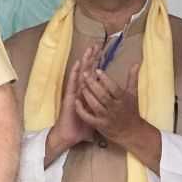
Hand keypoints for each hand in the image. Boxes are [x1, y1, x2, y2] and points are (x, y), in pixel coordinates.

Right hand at [46, 43, 99, 157]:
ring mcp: (75, 93)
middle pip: (87, 71)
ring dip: (84, 62)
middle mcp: (80, 91)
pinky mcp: (70, 98)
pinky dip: (74, 73)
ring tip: (88, 50)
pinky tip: (77, 64)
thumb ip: (102, 110)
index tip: (102, 53)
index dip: (97, 64)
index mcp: (87, 94)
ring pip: (80, 74)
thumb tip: (111, 110)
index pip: (93, 75)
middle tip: (96, 45)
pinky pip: (72, 83)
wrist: (70, 136)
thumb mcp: (96, 117)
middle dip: (92, 58)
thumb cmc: (82, 128)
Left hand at [77, 64, 147, 146]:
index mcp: (123, 100)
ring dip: (87, 95)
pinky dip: (82, 110)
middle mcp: (115, 108)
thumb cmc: (131, 110)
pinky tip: (76, 102)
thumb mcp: (133, 94)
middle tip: (84, 74)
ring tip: (80, 85)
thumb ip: (132, 78)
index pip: (114, 88)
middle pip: (103, 96)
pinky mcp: (100, 125)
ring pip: (95, 106)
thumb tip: (136, 64)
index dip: (106, 79)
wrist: (131, 132)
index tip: (97, 70)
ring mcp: (107, 117)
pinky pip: (89, 118)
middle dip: (93, 85)